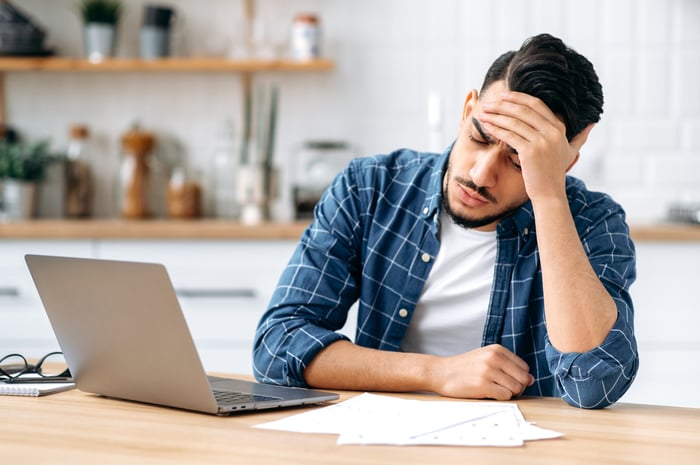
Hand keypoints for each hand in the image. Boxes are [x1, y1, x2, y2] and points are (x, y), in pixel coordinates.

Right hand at [427, 344, 533, 400]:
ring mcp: (488, 371)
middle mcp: (494, 358)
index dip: (519, 377)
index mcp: (497, 350)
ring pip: (516, 388)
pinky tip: (488, 393)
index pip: (524, 367)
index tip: (507, 380)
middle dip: (517, 387)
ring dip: (508, 393)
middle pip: (523, 379)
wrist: (441, 372)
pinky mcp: (483, 385)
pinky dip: (500, 397)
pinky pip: (505, 396)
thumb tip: (531, 380)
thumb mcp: (486, 357)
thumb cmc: (465, 367)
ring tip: (494, 390)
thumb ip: (508, 365)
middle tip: (502, 388)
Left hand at [478, 91, 592, 201]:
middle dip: (502, 105)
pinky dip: (496, 129)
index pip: (536, 104)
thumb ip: (580, 137)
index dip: (518, 98)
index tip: (503, 95)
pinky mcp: (530, 152)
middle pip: (523, 110)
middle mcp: (552, 131)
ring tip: (483, 114)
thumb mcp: (571, 152)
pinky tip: (486, 126)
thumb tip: (592, 123)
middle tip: (488, 104)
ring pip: (514, 122)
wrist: (550, 193)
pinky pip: (509, 135)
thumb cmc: (555, 172)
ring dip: (496, 116)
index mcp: (559, 127)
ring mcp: (542, 141)